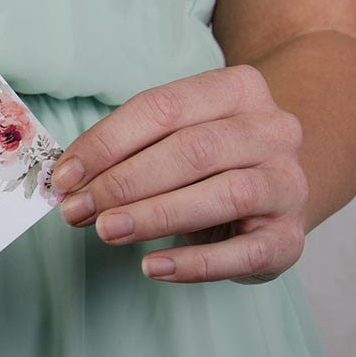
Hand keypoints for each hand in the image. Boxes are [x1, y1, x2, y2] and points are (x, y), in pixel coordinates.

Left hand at [52, 66, 307, 283]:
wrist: (277, 188)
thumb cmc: (210, 160)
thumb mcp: (175, 138)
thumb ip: (129, 150)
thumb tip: (70, 179)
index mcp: (238, 89)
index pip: (162, 108)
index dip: (107, 142)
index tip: (64, 175)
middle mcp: (272, 129)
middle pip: (193, 150)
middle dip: (125, 182)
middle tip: (76, 209)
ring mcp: (288, 182)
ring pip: (225, 195)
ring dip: (155, 216)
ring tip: (106, 231)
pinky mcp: (291, 236)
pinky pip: (246, 252)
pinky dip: (196, 263)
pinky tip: (152, 267)